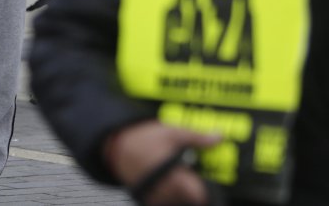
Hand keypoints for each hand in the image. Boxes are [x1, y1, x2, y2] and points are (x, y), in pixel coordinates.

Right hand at [104, 121, 219, 205]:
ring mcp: (154, 195)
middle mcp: (165, 191)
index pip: (199, 195)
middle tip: (189, 175)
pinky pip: (161, 202)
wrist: (115, 143)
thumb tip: (218, 137)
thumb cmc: (142, 138)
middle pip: (188, 200)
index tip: (204, 179)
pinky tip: (164, 182)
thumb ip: (197, 138)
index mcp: (176, 178)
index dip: (204, 188)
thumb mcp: (173, 133)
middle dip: (192, 189)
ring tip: (176, 178)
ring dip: (179, 193)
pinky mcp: (145, 196)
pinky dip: (166, 195)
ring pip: (175, 201)